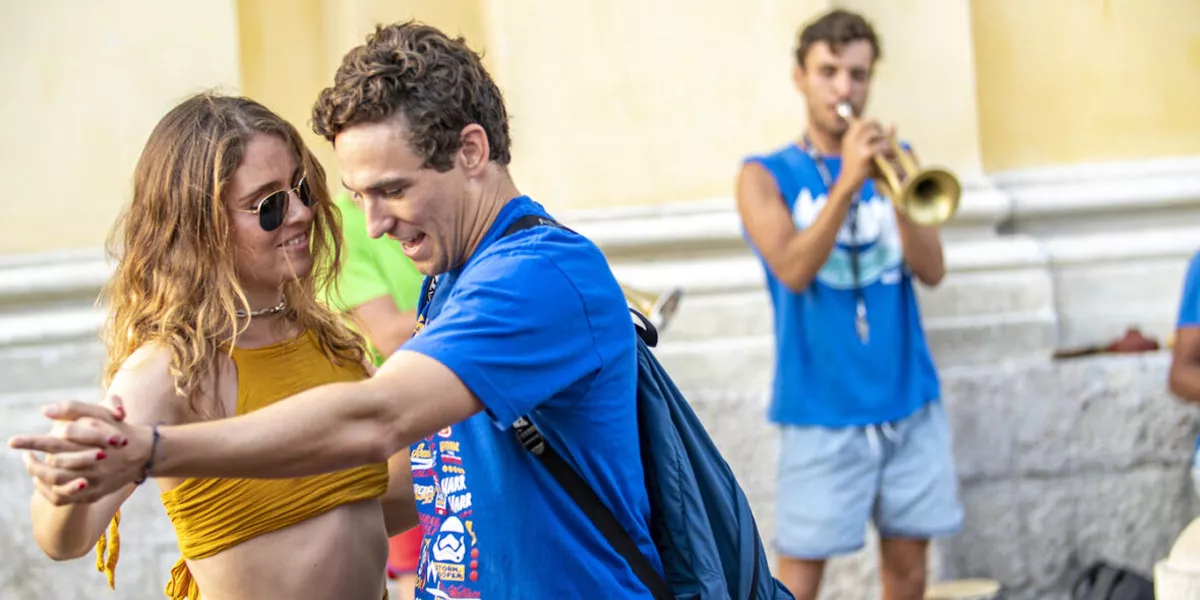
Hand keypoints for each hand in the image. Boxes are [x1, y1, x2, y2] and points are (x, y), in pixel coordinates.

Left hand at [8, 396, 153, 503]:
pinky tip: (41, 479)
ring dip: (38, 475)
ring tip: (30, 463)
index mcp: (91, 444)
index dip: (31, 443)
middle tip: (20, 452)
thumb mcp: (101, 413)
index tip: (12, 442)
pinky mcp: (94, 493)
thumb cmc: (119, 428)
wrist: (145, 453)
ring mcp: (94, 481)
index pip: (55, 443)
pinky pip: (64, 497)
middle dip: (31, 462)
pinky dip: (49, 490)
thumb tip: (44, 410)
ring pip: (57, 483)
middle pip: (53, 467)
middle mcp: (92, 465)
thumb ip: (72, 408)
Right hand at [837, 118, 893, 192]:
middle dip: (881, 131)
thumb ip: (879, 136)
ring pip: (878, 134)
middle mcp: (851, 139)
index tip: (879, 134)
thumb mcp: (864, 150)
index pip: (862, 122)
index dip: (874, 124)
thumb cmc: (858, 169)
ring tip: (889, 151)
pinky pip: (882, 145)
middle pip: (871, 124)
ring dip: (886, 141)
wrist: (848, 184)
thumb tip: (893, 123)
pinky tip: (889, 157)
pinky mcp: (865, 155)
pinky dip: (888, 150)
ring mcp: (857, 147)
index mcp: (849, 137)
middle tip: (885, 142)